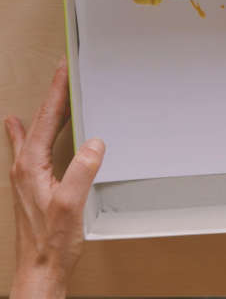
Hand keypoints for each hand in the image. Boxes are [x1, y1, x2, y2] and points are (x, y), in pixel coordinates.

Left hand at [4, 57, 104, 298]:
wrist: (40, 269)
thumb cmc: (52, 243)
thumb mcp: (71, 205)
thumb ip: (82, 171)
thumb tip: (93, 143)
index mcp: (31, 166)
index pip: (47, 119)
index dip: (57, 93)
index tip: (64, 70)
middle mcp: (23, 168)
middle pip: (39, 122)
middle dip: (53, 96)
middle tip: (64, 74)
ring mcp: (25, 176)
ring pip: (35, 133)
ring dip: (46, 112)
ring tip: (53, 94)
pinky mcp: (31, 185)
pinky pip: (29, 148)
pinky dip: (29, 131)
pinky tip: (20, 127)